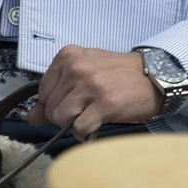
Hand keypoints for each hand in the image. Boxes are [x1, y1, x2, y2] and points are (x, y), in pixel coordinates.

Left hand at [27, 46, 160, 137]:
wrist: (155, 77)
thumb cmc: (118, 76)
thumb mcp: (84, 76)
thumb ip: (55, 93)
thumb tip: (32, 117)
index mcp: (69, 56)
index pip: (42, 92)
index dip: (56, 102)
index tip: (76, 99)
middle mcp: (77, 67)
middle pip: (51, 107)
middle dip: (66, 115)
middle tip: (89, 105)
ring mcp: (91, 85)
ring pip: (61, 119)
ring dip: (76, 123)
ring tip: (94, 113)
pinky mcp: (104, 103)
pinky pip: (79, 128)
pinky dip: (87, 132)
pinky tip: (99, 123)